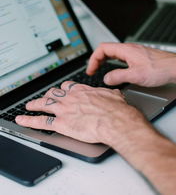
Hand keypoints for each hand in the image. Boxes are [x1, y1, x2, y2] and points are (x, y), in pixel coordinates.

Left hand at [15, 82, 147, 144]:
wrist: (115, 121)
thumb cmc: (116, 110)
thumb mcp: (115, 95)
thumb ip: (110, 93)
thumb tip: (113, 92)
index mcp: (82, 91)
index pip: (67, 86)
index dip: (62, 89)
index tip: (61, 90)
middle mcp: (71, 98)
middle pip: (54, 93)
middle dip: (48, 95)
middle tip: (45, 97)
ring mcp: (64, 110)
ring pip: (44, 104)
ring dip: (35, 104)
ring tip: (29, 106)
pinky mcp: (61, 123)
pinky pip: (41, 121)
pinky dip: (30, 120)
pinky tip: (23, 120)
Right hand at [86, 42, 175, 86]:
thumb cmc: (160, 69)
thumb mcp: (136, 75)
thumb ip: (118, 76)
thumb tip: (106, 78)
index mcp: (126, 50)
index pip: (102, 49)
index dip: (93, 59)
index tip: (91, 70)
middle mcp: (129, 49)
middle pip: (107, 50)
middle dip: (97, 60)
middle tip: (93, 70)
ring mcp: (134, 52)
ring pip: (114, 53)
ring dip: (105, 61)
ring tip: (100, 69)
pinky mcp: (139, 57)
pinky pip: (121, 57)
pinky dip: (114, 62)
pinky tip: (116, 68)